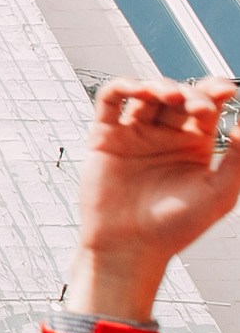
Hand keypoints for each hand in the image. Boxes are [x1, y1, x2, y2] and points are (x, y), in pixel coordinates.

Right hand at [66, 79, 239, 323]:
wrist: (130, 246)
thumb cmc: (175, 227)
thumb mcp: (220, 193)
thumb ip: (238, 158)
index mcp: (194, 146)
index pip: (206, 107)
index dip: (215, 92)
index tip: (227, 90)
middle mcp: (164, 136)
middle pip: (177, 96)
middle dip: (189, 93)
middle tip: (196, 106)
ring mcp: (134, 134)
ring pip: (145, 93)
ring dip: (157, 86)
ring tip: (167, 96)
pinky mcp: (105, 136)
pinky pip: (110, 101)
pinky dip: (121, 87)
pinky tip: (135, 89)